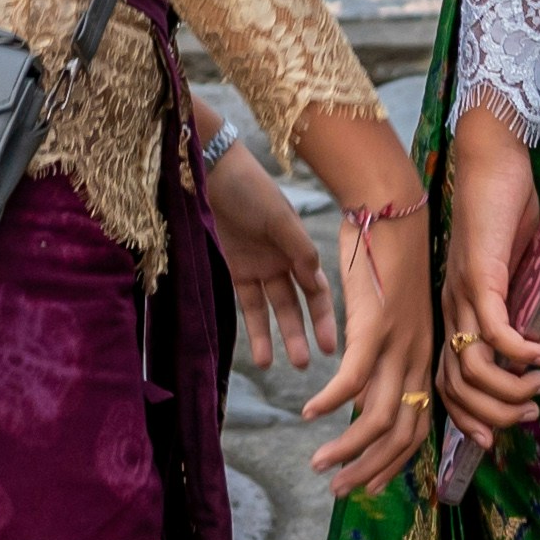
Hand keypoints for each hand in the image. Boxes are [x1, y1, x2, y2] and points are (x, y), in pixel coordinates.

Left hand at [205, 141, 327, 368]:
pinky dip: (252, 328)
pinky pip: (245, 305)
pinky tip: (258, 352)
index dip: (324, 317)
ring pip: (270, 310)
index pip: (316, 289)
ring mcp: (257, 267)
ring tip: (275, 367)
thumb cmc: (250, 189)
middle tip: (304, 365)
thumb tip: (316, 283)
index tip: (329, 346)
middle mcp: (281, 261)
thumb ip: (298, 250)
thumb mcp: (279, 218)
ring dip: (274, 336)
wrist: (210, 173)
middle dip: (300, 333)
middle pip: (294, 304)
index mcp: (298, 247)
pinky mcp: (233, 270)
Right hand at [301, 196, 439, 499]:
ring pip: (379, 416)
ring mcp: (399, 343)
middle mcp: (418, 357)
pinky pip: (354, 377)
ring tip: (319, 466)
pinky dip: (331, 402)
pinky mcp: (375, 324)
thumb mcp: (394, 313)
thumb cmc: (388, 257)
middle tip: (339, 491)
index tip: (368, 484)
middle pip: (402, 433)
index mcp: (424, 357)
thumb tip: (362, 383)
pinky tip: (310, 414)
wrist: (391, 208)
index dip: (395, 462)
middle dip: (370, 470)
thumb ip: (385, 352)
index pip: (418, 427)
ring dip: (348, 448)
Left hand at [435, 104, 539, 441]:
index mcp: (454, 314)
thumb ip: (527, 316)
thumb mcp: (520, 276)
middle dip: (489, 417)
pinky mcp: (480, 273)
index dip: (467, 419)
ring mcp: (462, 293)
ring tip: (539, 389)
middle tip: (527, 418)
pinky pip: (494, 326)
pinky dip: (519, 350)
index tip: (493, 442)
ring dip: (509, 389)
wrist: (491, 160)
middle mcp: (451, 310)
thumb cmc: (504, 215)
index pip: (448, 384)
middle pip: (456, 386)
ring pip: (475, 364)